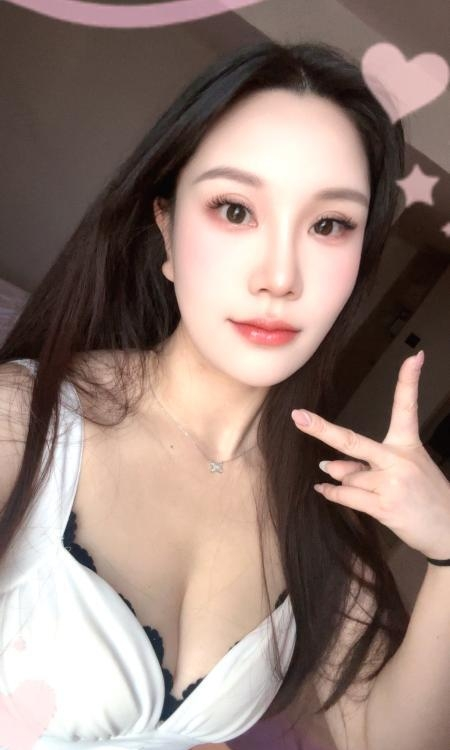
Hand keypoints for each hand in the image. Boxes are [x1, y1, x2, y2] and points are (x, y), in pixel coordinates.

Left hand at [291, 351, 449, 559]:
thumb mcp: (403, 472)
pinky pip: (346, 496)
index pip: (407, 407)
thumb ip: (366, 466)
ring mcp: (392, 483)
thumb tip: (329, 466)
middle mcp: (399, 460)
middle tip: (298, 417)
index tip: (415, 357)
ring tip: (361, 486)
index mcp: (408, 444)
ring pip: (347, 475)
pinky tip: (323, 489)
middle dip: (322, 430)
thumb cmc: (424, 497)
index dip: (410, 381)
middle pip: (353, 441)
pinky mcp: (385, 507)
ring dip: (343, 479)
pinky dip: (332, 492)